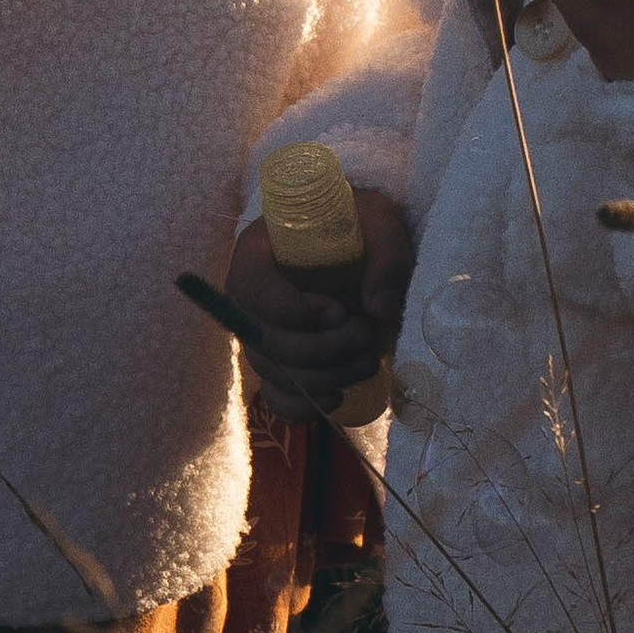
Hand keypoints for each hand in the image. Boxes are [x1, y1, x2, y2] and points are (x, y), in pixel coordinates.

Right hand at [224, 190, 413, 423]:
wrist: (361, 248)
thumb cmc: (361, 229)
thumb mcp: (380, 224)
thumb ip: (385, 257)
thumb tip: (378, 308)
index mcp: (258, 251)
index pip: (253, 290)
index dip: (294, 311)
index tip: (340, 311)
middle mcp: (247, 296)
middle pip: (266, 341)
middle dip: (323, 350)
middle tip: (365, 336)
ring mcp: (259, 335)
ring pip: (276, 374)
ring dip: (326, 378)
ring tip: (367, 362)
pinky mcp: (278, 365)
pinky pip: (276, 399)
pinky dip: (305, 408)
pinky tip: (337, 397)